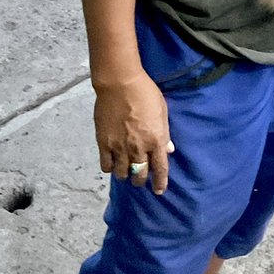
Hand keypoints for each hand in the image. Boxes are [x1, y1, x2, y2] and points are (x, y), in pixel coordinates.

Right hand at [93, 71, 175, 192]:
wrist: (120, 83)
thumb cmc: (145, 92)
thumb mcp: (162, 110)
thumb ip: (165, 132)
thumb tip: (169, 149)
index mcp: (156, 139)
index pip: (160, 169)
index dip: (160, 182)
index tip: (159, 190)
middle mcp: (138, 147)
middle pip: (140, 175)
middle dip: (141, 180)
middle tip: (140, 179)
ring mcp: (120, 147)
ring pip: (122, 174)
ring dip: (125, 175)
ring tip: (126, 170)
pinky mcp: (104, 143)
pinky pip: (106, 166)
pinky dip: (110, 168)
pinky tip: (112, 163)